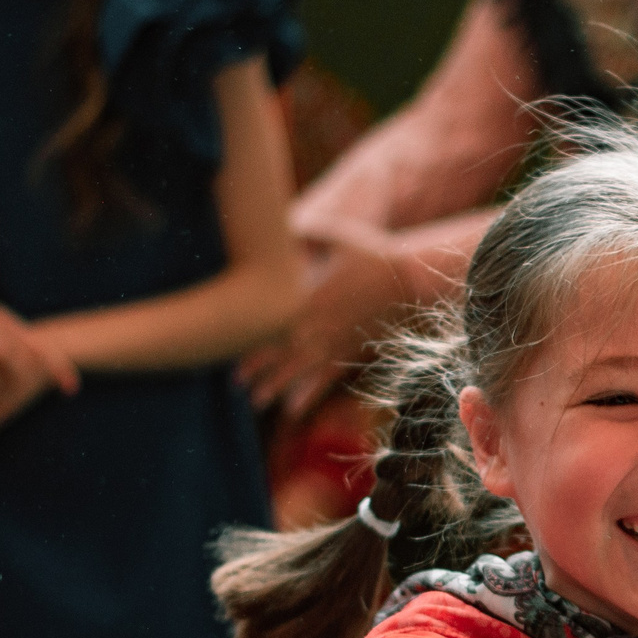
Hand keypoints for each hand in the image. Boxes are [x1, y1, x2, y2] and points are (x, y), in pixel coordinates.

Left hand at [240, 229, 407, 418]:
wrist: (411, 281)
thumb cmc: (374, 254)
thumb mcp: (337, 235)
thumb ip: (306, 233)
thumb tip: (279, 227)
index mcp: (309, 297)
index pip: (271, 321)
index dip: (247, 337)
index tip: (226, 347)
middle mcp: (319, 325)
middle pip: (279, 351)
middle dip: (256, 368)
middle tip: (234, 383)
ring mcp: (336, 342)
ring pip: (299, 369)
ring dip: (276, 387)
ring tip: (256, 402)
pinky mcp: (351, 352)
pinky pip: (326, 378)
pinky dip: (308, 394)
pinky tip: (293, 410)